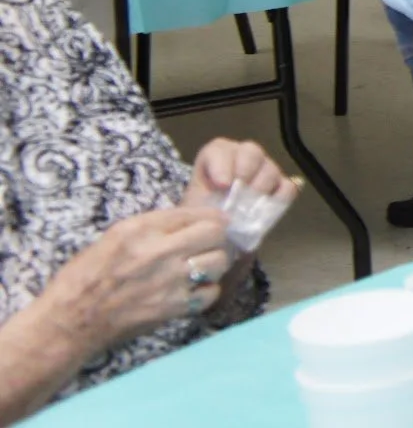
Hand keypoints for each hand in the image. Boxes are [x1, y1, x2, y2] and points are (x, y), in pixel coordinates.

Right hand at [39, 209, 230, 348]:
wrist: (70, 322)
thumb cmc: (85, 278)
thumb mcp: (115, 236)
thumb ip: (154, 226)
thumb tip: (191, 220)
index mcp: (141, 229)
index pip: (196, 213)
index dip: (210, 217)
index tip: (215, 221)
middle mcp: (159, 251)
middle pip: (216, 233)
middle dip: (217, 237)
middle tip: (210, 244)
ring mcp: (169, 281)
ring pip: (219, 262)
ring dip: (215, 263)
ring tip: (202, 267)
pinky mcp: (173, 308)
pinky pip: (210, 293)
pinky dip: (206, 291)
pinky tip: (193, 290)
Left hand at [181, 139, 296, 212]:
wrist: (215, 237)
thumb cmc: (202, 219)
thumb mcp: (194, 212)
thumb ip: (203, 206)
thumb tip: (220, 211)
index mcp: (215, 159)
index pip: (219, 149)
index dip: (221, 164)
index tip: (222, 185)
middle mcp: (242, 159)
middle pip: (251, 151)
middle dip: (246, 170)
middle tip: (239, 193)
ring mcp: (264, 171)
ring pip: (270, 168)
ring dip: (260, 189)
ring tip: (249, 209)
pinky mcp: (280, 188)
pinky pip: (287, 186)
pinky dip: (280, 198)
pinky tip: (267, 211)